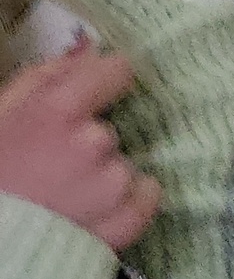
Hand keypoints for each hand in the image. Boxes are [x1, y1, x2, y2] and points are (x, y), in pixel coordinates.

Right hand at [0, 42, 159, 250]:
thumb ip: (43, 79)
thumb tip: (89, 55)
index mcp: (58, 110)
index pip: (117, 71)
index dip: (106, 80)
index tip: (100, 92)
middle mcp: (93, 143)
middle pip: (110, 130)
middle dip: (88, 142)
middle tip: (53, 166)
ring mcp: (110, 186)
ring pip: (124, 166)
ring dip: (102, 176)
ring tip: (64, 196)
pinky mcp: (122, 223)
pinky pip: (146, 198)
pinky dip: (128, 202)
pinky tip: (95, 210)